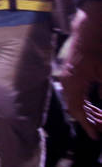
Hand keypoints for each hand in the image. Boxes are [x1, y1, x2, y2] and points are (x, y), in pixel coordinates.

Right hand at [59, 6, 101, 137]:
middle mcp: (68, 81)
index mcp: (74, 83)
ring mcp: (69, 76)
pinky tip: (95, 105)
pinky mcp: (72, 72)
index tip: (95, 136)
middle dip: (88, 120)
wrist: (89, 30)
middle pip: (75, 107)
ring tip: (100, 120)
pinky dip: (86, 101)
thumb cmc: (98, 51)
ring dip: (88, 111)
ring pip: (76, 100)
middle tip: (100, 130)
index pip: (77, 110)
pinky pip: (77, 92)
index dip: (86, 125)